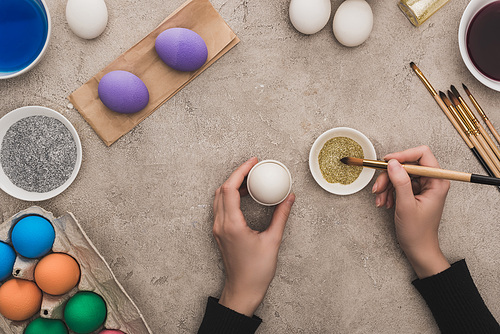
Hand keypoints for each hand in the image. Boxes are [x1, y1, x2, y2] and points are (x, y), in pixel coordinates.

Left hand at [213, 157, 294, 315]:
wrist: (242, 291)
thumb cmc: (256, 271)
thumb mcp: (273, 241)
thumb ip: (281, 216)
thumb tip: (289, 198)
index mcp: (231, 224)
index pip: (230, 188)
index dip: (240, 171)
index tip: (253, 162)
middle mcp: (220, 224)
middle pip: (222, 189)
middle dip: (237, 174)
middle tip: (253, 167)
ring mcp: (217, 229)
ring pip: (219, 198)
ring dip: (233, 185)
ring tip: (251, 179)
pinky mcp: (220, 233)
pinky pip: (221, 207)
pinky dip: (231, 196)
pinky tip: (246, 196)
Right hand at [372, 146, 450, 278]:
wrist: (418, 248)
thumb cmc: (417, 232)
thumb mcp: (406, 205)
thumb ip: (400, 182)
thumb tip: (393, 163)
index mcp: (437, 181)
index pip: (422, 155)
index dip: (403, 155)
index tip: (387, 162)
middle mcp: (431, 181)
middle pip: (407, 165)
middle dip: (390, 175)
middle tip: (378, 187)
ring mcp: (422, 186)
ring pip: (399, 174)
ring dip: (386, 186)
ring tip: (380, 199)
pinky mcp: (414, 192)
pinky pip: (398, 183)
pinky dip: (388, 192)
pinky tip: (384, 202)